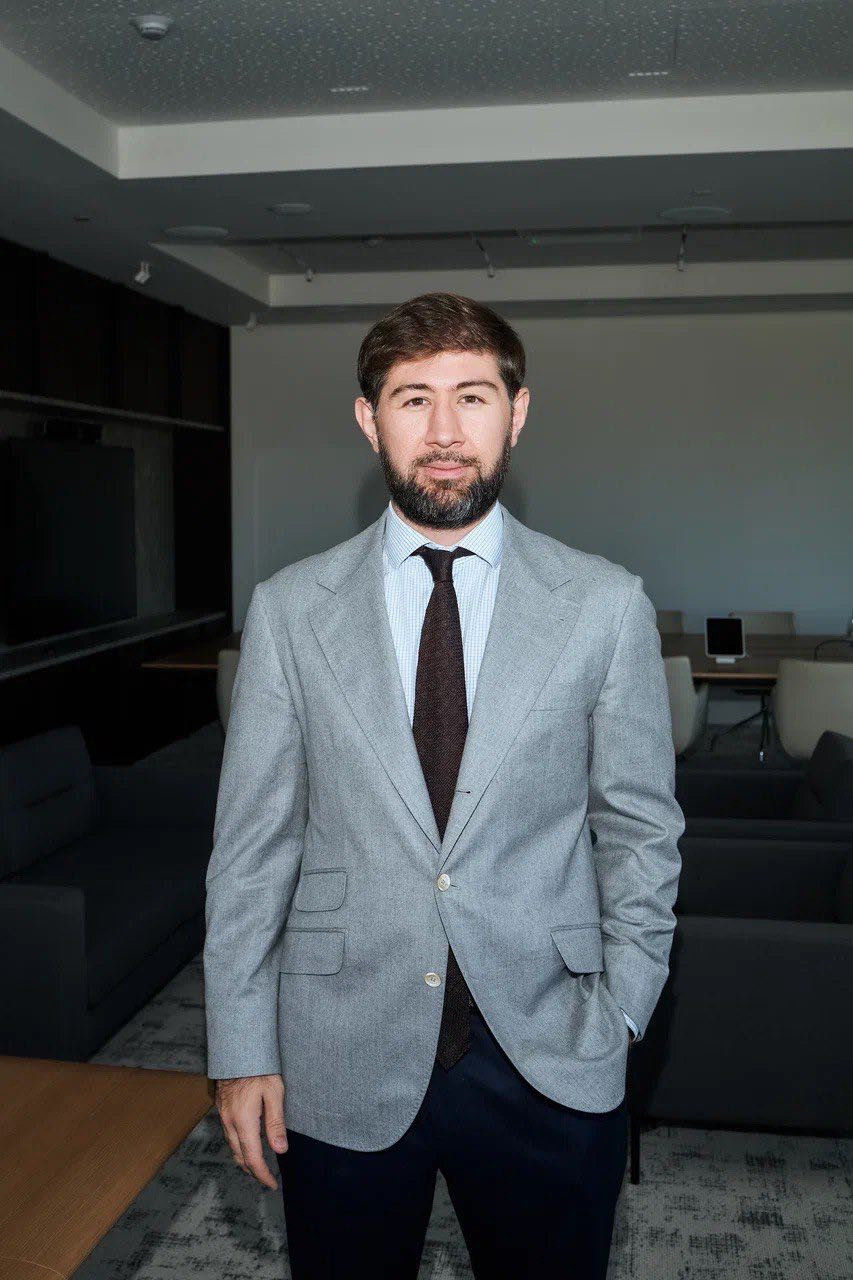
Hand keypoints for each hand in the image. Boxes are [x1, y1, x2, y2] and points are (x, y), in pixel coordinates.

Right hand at [214, 1074, 287, 1188]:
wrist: (236, 1050)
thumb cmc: (258, 1068)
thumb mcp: (274, 1092)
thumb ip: (276, 1122)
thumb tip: (280, 1150)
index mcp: (244, 1121)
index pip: (253, 1158)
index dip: (263, 1174)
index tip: (272, 1184)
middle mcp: (230, 1122)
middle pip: (240, 1156)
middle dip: (253, 1170)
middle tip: (267, 1178)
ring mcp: (223, 1116)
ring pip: (233, 1147)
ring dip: (245, 1159)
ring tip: (259, 1165)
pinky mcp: (222, 1109)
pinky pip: (229, 1135)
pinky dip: (239, 1145)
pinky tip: (248, 1142)